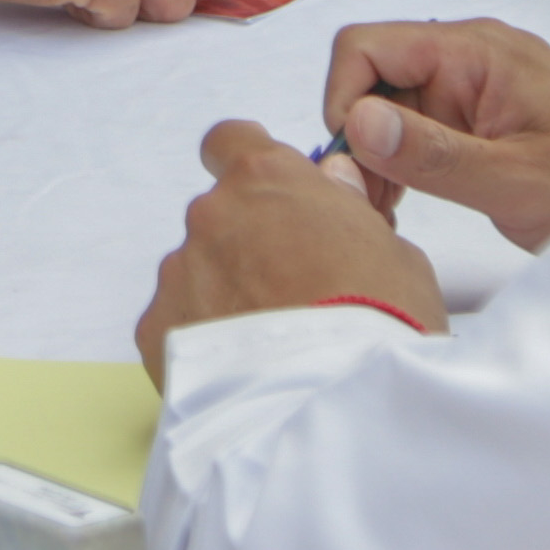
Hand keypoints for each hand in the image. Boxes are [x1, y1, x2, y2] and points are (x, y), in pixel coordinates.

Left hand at [136, 123, 445, 375]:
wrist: (335, 407)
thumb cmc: (381, 321)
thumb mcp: (393, 251)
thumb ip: (347, 208)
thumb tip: (329, 184)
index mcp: (266, 179)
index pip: (231, 142)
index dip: (248, 166)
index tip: (270, 195)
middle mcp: (211, 216)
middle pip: (219, 217)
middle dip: (246, 245)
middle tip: (289, 291)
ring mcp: (178, 272)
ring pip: (197, 272)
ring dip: (224, 294)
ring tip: (270, 344)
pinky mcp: (156, 331)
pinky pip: (176, 323)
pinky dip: (201, 339)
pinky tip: (242, 370)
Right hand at [321, 18, 549, 254]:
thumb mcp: (514, 179)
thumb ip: (433, 154)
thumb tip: (356, 123)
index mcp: (473, 52)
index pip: (365, 47)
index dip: (342, 101)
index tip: (354, 162)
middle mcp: (467, 58)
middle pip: (371, 79)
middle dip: (357, 138)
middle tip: (370, 202)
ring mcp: (473, 85)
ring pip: (389, 106)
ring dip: (378, 156)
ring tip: (390, 211)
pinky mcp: (480, 114)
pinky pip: (418, 126)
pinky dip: (404, 162)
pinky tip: (411, 202)